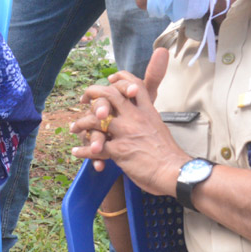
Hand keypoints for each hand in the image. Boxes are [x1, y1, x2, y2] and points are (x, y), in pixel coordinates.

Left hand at [70, 50, 186, 194]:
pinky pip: (95, 147)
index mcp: (147, 111)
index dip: (121, 79)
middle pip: (109, 95)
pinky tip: (77, 151)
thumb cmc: (169, 154)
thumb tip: (138, 115)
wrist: (176, 172)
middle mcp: (135, 118)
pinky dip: (83, 150)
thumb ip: (147, 118)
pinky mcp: (119, 150)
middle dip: (93, 93)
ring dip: (82, 123)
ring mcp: (125, 132)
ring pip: (96, 119)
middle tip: (84, 99)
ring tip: (74, 127)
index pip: (134, 84)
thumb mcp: (159, 127)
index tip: (110, 79)